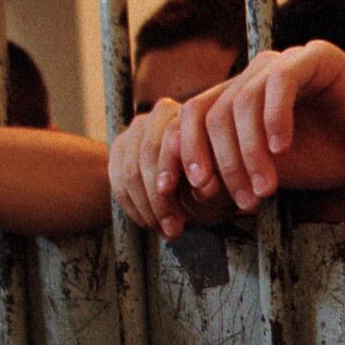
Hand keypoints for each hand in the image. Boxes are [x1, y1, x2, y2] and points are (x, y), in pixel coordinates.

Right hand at [108, 98, 234, 239]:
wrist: (199, 182)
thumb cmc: (218, 182)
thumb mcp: (224, 185)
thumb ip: (215, 182)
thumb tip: (206, 187)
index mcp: (192, 113)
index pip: (171, 138)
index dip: (172, 171)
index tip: (179, 202)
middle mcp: (161, 113)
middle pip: (147, 155)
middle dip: (160, 199)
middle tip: (175, 230)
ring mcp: (137, 129)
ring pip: (130, 171)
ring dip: (147, 208)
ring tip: (165, 231)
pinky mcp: (120, 148)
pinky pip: (119, 182)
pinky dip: (134, 208)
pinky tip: (150, 224)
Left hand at [174, 41, 344, 214]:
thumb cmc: (324, 162)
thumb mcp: (262, 175)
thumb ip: (226, 175)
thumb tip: (183, 195)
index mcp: (234, 99)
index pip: (188, 119)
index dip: (177, 155)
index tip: (172, 193)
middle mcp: (252, 75)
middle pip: (209, 113)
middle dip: (219, 163)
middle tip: (240, 202)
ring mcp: (281, 62)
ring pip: (240, 103)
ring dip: (248, 153)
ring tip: (265, 190)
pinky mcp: (314, 57)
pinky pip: (279, 83)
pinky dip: (275, 119)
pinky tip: (283, 150)